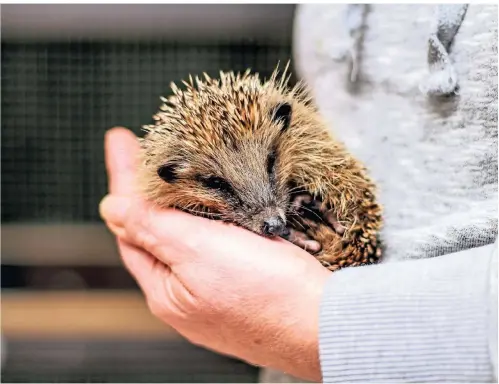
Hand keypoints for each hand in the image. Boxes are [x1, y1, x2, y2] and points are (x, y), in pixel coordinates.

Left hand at [99, 127, 330, 381]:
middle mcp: (189, 292)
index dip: (125, 181)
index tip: (122, 141)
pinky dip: (209, 217)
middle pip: (158, 231)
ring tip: (172, 170)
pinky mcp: (246, 280)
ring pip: (189, 236)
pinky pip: (216, 242)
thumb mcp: (200, 253)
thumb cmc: (269, 295)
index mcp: (168, 289)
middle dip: (149, 190)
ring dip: (179, 202)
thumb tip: (111, 208)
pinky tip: (213, 204)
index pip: (132, 225)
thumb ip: (153, 228)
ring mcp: (217, 288)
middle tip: (143, 152)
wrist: (328, 321)